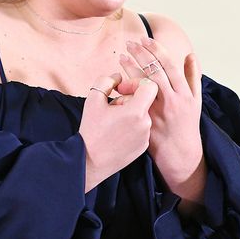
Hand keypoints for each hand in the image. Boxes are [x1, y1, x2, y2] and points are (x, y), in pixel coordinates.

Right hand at [78, 72, 158, 192]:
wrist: (89, 161)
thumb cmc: (91, 130)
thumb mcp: (93, 99)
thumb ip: (106, 81)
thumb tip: (118, 76)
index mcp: (136, 111)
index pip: (150, 86)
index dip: (135, 83)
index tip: (121, 89)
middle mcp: (146, 124)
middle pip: (145, 101)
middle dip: (130, 99)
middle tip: (112, 107)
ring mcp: (146, 137)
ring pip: (143, 115)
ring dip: (130, 113)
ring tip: (113, 121)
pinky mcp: (143, 147)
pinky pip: (142, 129)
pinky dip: (132, 126)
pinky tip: (117, 133)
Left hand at [117, 35, 203, 188]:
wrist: (181, 154)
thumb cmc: (188, 125)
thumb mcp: (196, 100)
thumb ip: (193, 76)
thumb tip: (190, 54)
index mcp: (184, 93)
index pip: (169, 65)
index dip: (156, 50)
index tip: (144, 39)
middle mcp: (172, 100)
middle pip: (154, 71)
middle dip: (141, 55)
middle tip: (129, 43)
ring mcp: (158, 111)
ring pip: (143, 85)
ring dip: (131, 69)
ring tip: (122, 57)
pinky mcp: (147, 121)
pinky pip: (134, 102)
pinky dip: (126, 90)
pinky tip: (118, 81)